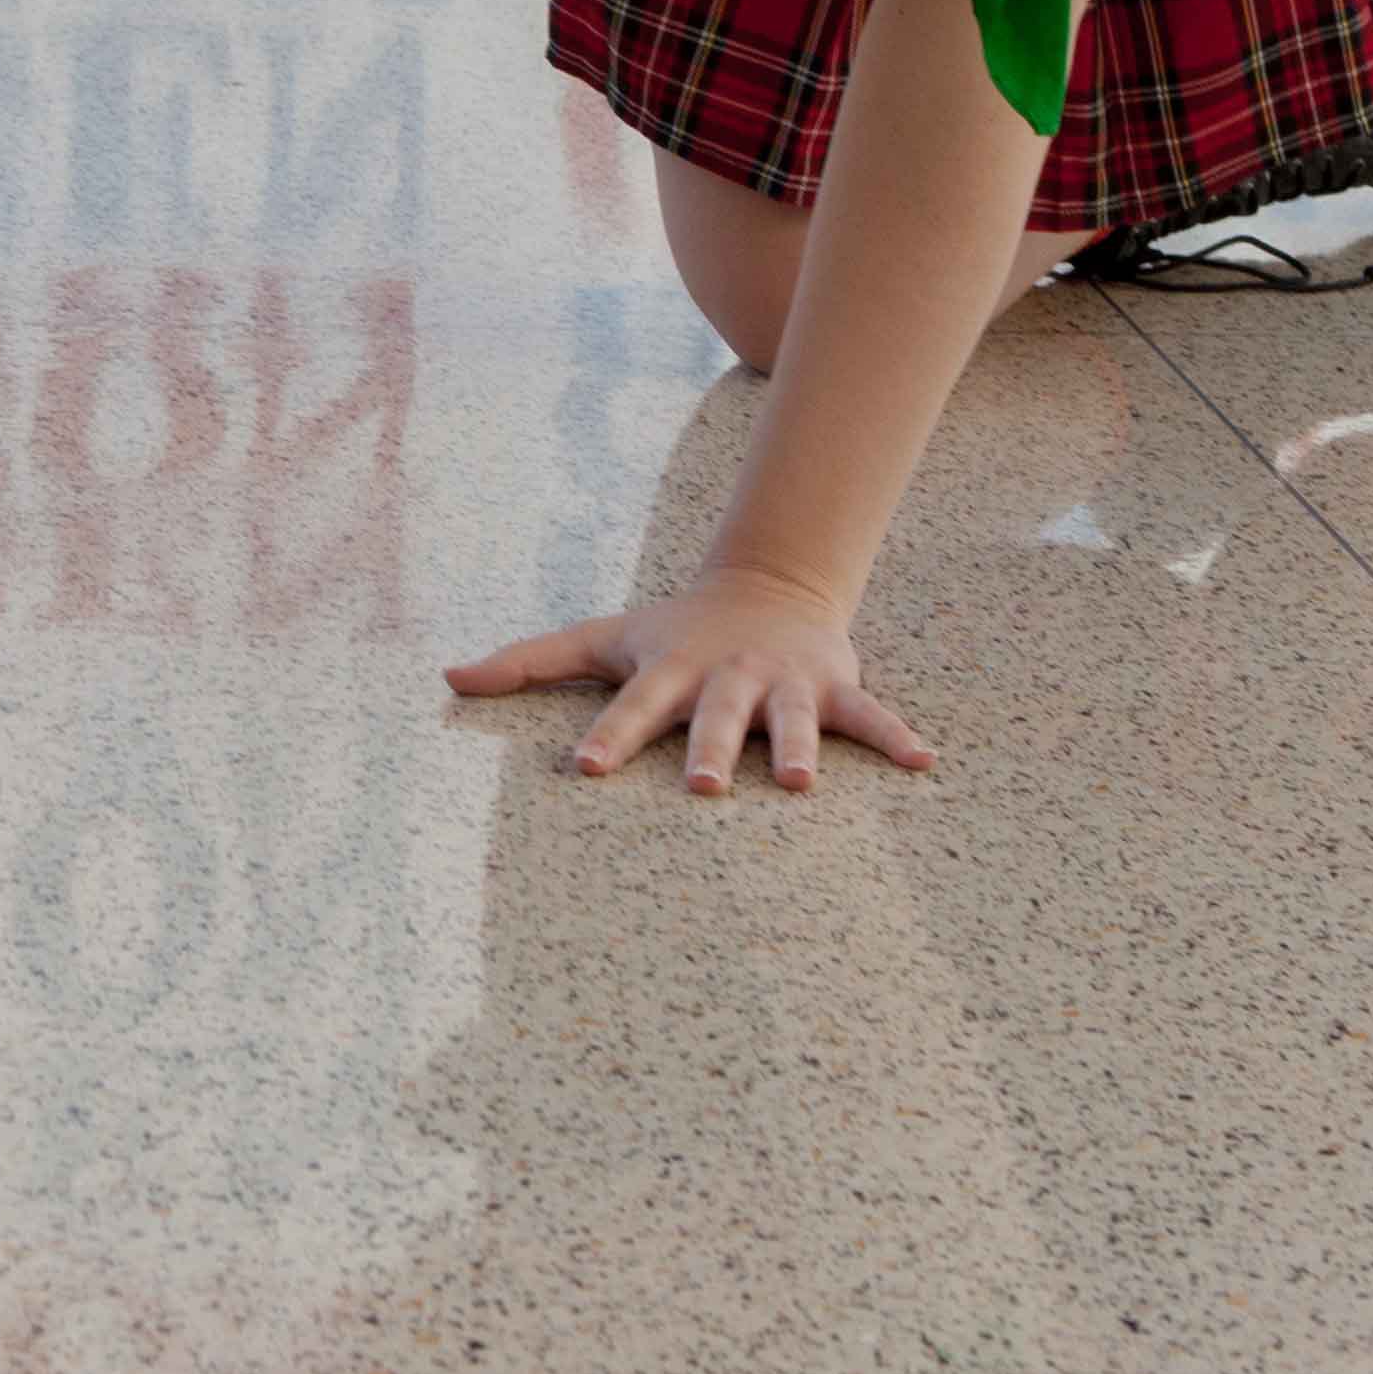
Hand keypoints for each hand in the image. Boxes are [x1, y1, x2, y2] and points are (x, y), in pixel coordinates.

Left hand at [444, 562, 935, 798]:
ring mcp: (781, 682)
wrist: (765, 584)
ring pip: (789, 718)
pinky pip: (868, 716)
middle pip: (714, 716)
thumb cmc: (671, 632)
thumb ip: (527, 662)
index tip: (584, 768)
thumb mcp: (602, 639)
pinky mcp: (831, 686)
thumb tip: (447, 676)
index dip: (608, 737)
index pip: (630, 707)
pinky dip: (896, 737)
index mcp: (668, 672)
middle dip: (710, 749)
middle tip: (704, 789)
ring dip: (795, 746)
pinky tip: (925, 764)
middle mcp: (725, 677)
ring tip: (799, 784)